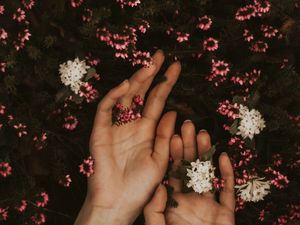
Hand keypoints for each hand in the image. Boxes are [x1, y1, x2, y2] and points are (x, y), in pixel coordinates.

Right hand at [74, 50, 180, 224]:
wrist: (119, 203)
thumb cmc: (141, 186)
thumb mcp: (160, 160)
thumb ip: (165, 137)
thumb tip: (173, 112)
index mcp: (148, 130)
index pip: (158, 101)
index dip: (166, 83)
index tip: (176, 67)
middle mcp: (133, 124)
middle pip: (142, 93)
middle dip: (151, 73)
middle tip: (161, 55)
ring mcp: (116, 126)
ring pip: (125, 97)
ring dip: (136, 80)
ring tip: (149, 65)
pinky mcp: (100, 132)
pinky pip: (105, 109)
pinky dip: (114, 97)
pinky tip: (126, 85)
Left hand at [144, 121, 234, 224]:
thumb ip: (154, 209)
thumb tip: (159, 186)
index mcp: (174, 199)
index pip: (173, 171)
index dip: (173, 154)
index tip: (172, 135)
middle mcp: (191, 197)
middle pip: (191, 167)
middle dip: (190, 147)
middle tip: (189, 126)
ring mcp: (208, 203)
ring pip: (208, 174)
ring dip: (207, 155)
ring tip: (204, 135)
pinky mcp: (224, 212)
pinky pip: (226, 191)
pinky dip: (226, 174)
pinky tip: (222, 157)